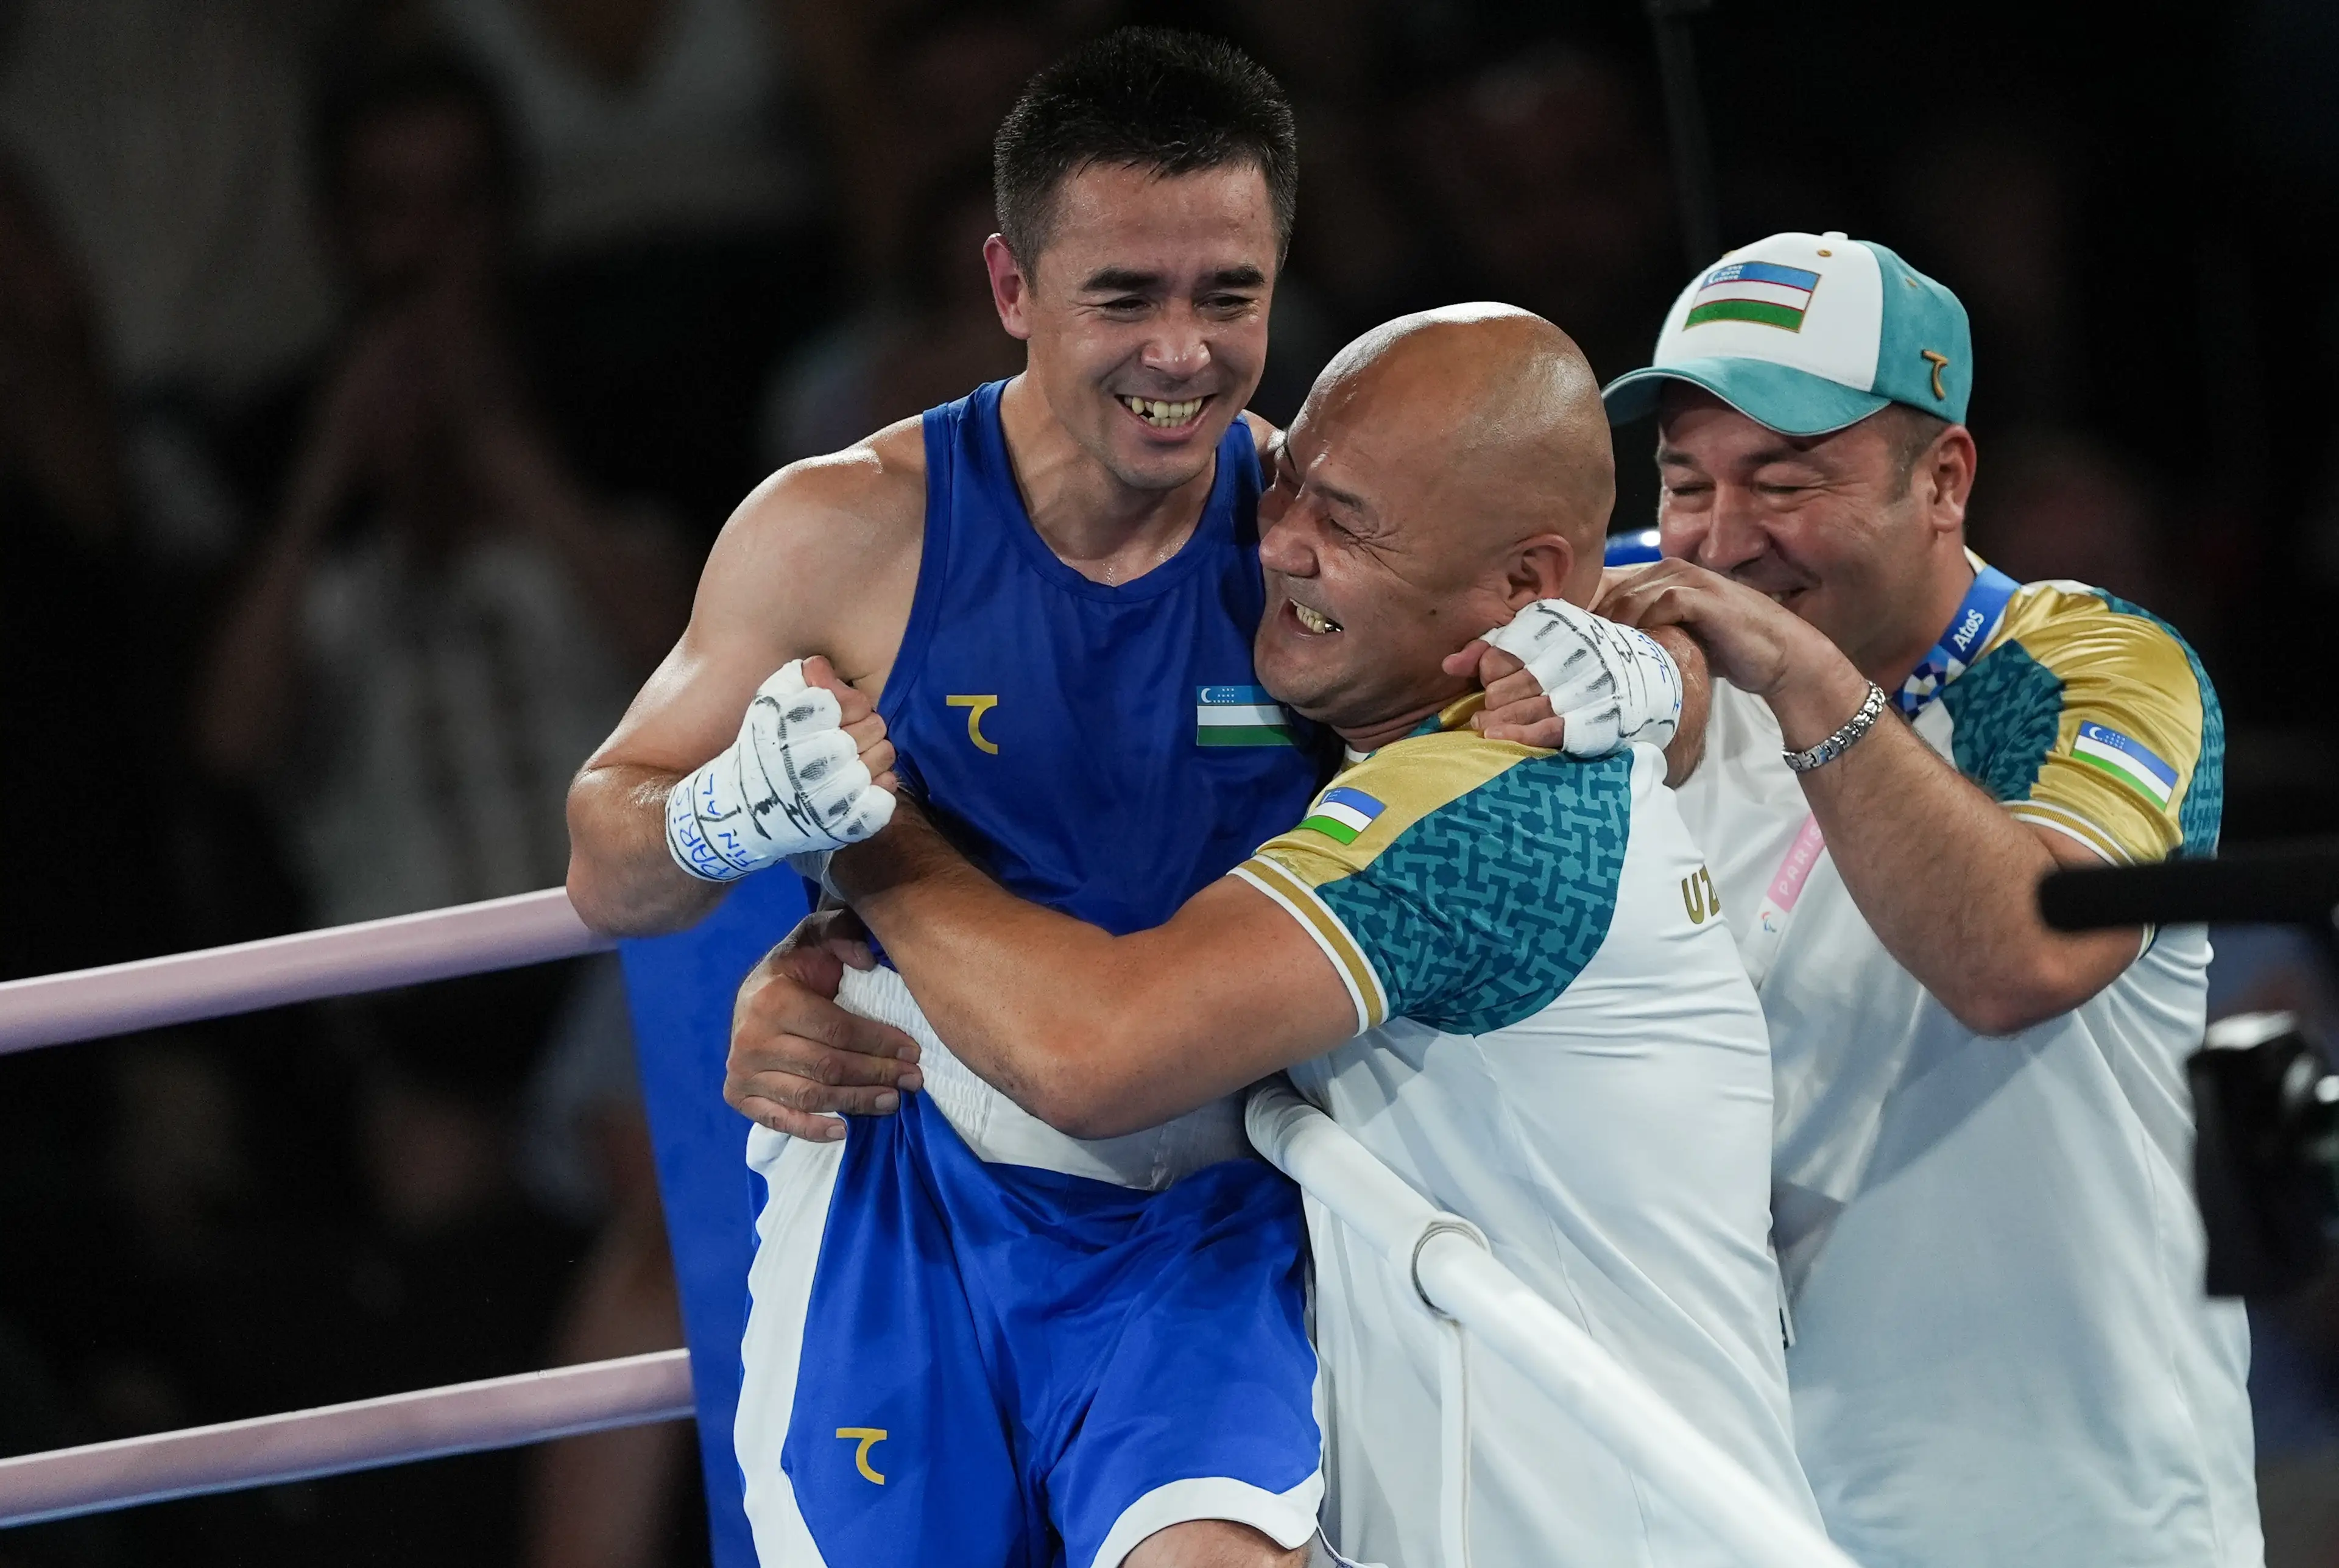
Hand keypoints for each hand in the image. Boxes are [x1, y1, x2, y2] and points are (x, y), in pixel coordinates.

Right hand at [665, 656, 898, 882]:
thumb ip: (797, 680)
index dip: (850, 703)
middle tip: (851, 734)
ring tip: (856, 759)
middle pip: (874, 726)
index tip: (838, 712)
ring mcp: (827, 801)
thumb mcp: (769, 705)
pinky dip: (880, 791)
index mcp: (789, 729)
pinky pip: (883, 801)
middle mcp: (808, 765)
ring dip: (875, 755)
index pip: (850, 701)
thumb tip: (821, 667)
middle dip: (866, 726)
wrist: (744, 810)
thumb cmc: (763, 748)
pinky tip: (864, 786)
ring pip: (883, 758)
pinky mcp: (841, 828)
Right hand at [725, 909, 923, 1139]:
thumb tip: (866, 961)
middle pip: (828, 1067)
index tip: (913, 1051)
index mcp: (772, 999)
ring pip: (810, 1096)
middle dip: (877, 1074)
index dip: (879, 1043)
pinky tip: (843, 1130)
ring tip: (892, 1101)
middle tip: (913, 1080)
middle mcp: (751, 1038)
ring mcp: (742, 1070)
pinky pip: (778, 1119)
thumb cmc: (797, 967)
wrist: (754, 993)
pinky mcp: (738, 1094)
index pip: (837, 1031)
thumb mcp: (817, 936)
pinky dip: (811, 1129)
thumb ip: (841, 935)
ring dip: (856, 1103)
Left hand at [1444, 598, 1681, 753]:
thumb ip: (1492, 647)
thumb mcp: (1541, 639)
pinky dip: (1525, 735)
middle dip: (1494, 702)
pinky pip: (1555, 728)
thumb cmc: (1581, 658)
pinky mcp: (1601, 716)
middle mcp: (1575, 653)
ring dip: (1502, 721)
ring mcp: (1590, 685)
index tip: (1487, 683)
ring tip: (1484, 728)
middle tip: (1480, 715)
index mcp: (1559, 626)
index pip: (1505, 652)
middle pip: (1514, 683)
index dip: (1490, 671)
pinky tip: (1501, 738)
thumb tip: (1449, 664)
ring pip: (1531, 706)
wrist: (1650, 677)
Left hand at [1594, 560, 1834, 701]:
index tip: (1565, 645)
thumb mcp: (1672, 637)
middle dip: (1591, 626)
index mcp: (1656, 576)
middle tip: (1579, 660)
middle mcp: (1668, 569)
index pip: (1601, 585)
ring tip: (1603, 662)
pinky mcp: (1701, 595)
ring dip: (1614, 632)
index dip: (1580, 613)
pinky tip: (1639, 655)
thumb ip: (1640, 632)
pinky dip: (1645, 629)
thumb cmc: (1724, 648)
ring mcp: (1686, 579)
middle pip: (1608, 592)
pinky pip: (1659, 606)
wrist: (1778, 656)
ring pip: (1628, 599)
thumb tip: (1592, 651)